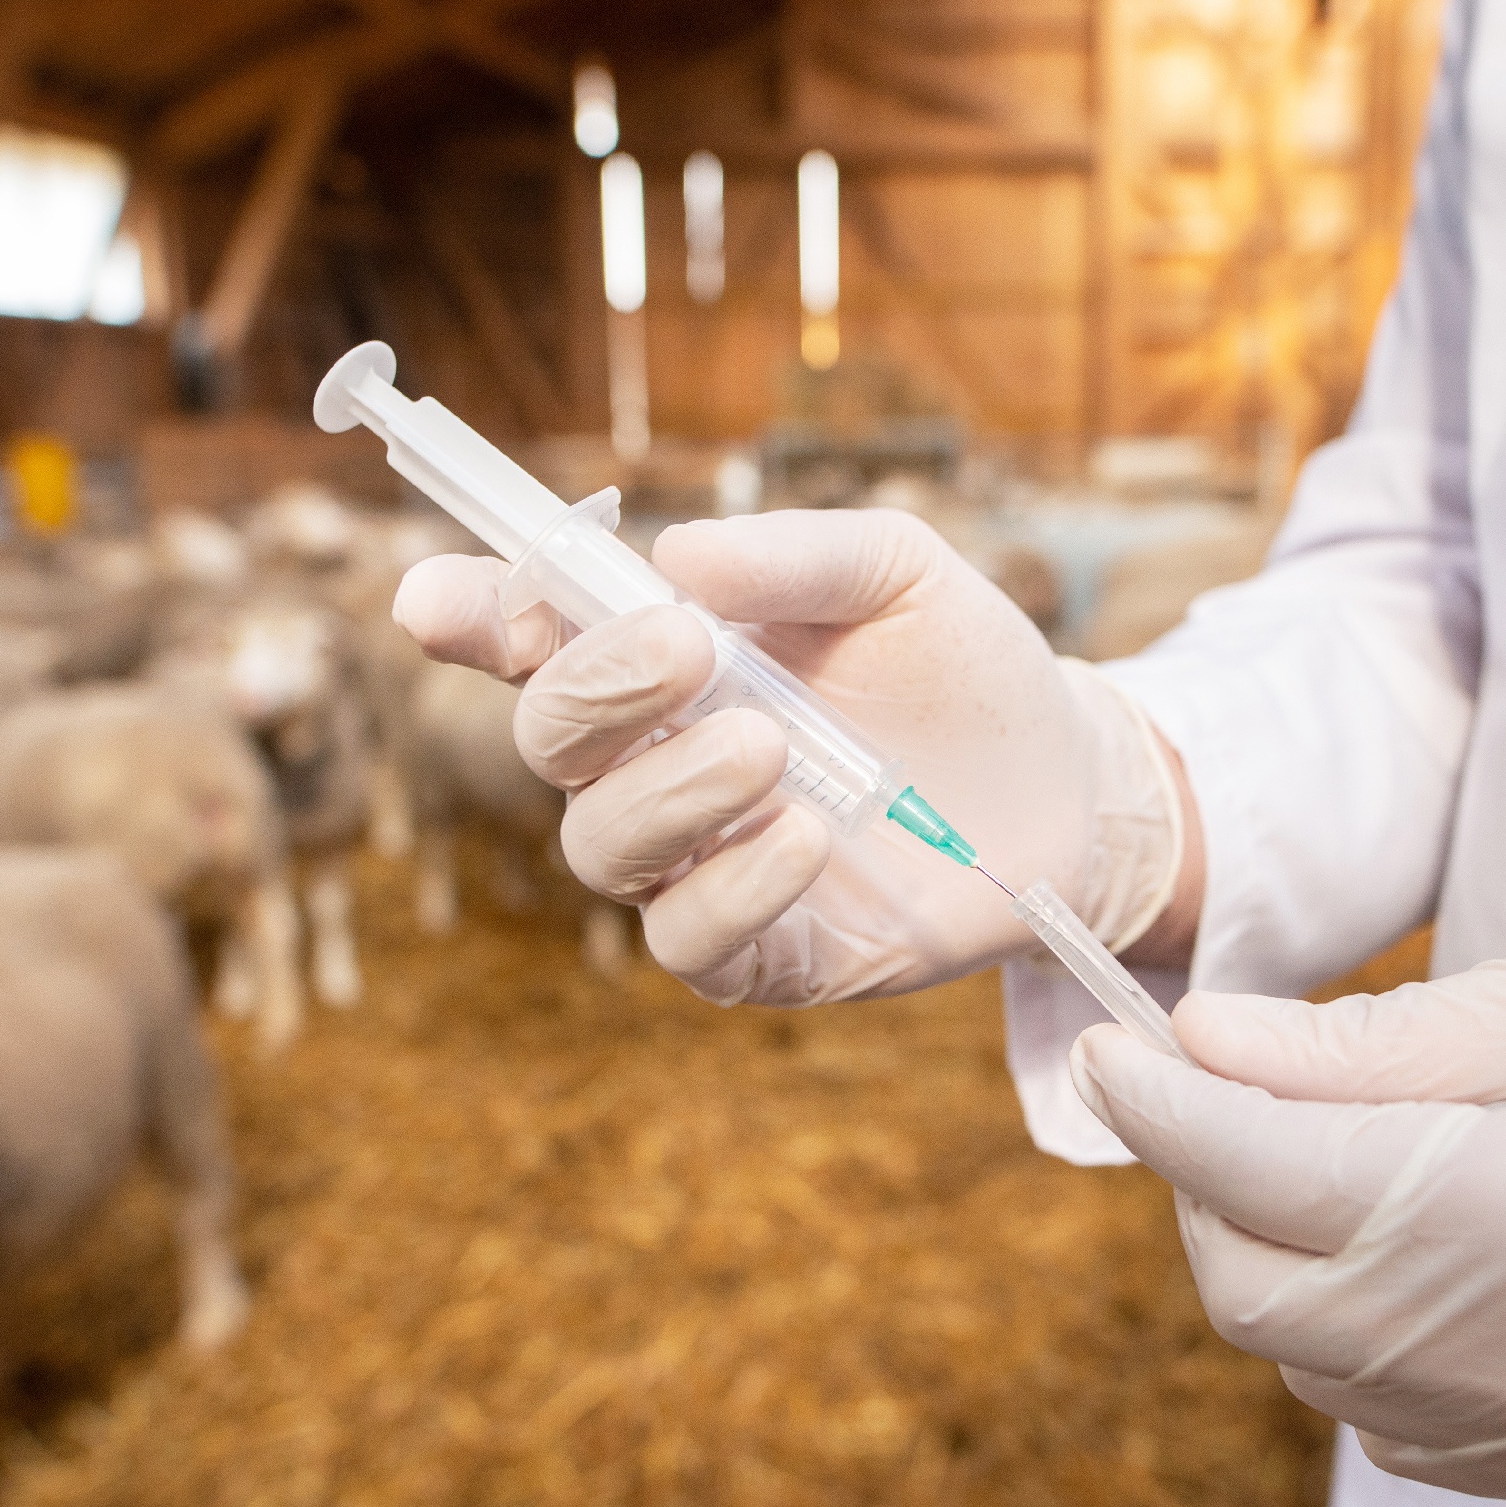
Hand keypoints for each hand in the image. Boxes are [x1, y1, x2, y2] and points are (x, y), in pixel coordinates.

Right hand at [395, 510, 1181, 1003]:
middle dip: (595, 690)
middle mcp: (654, 761)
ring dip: (668, 790)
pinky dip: (730, 888)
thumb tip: (677, 554)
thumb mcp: (898, 574)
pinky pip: (687, 940)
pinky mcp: (755, 952)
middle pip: (550, 739)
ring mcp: (696, 862)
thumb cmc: (963, 666)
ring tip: (768, 748)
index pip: (529, 638)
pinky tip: (803, 841)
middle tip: (687, 651)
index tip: (438, 598)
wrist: (1067, 783)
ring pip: (601, 846)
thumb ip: (793, 556)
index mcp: (661, 659)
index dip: (470, 614)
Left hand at [1071, 925, 1505, 1506]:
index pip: (1264, 1181)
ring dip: (1292, 1271)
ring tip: (1350, 1162)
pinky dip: (1376, 1348)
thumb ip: (1375, 1047)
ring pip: (1324, 1379)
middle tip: (1236, 1095)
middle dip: (1213, 1196)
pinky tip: (1440, 1257)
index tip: (1116, 1046)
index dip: (1161, 1112)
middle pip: (1263, 1303)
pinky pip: (1412, 1432)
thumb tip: (1199, 1047)